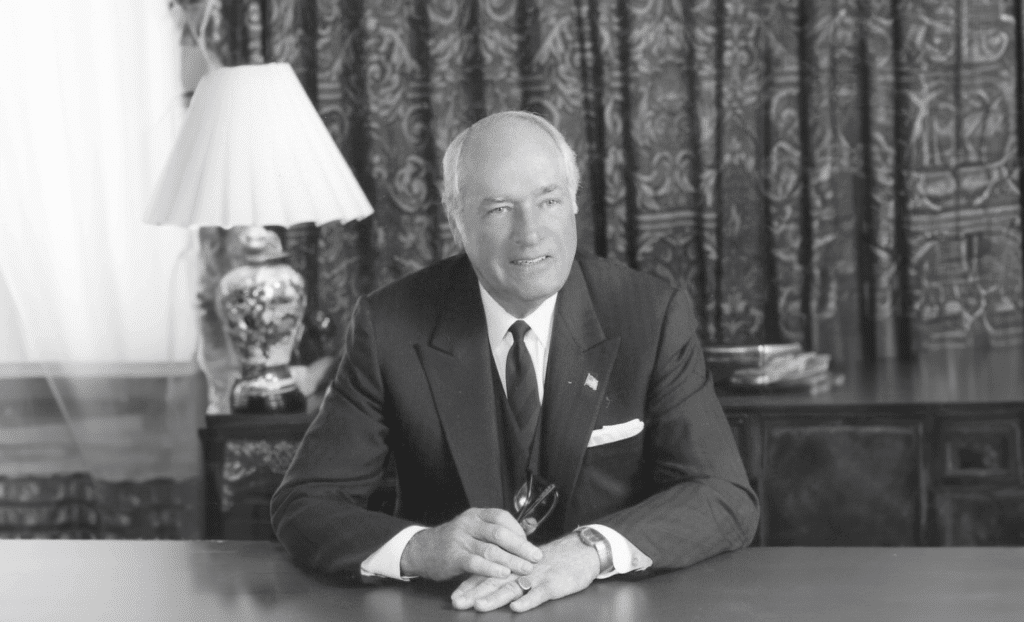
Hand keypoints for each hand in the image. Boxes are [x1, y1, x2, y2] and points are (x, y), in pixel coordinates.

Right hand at [399, 508, 542, 580]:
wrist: (423, 549)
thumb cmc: (455, 541)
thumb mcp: (474, 529)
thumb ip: (497, 530)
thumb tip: (529, 529)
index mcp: (476, 515)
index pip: (502, 517)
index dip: (518, 531)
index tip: (530, 544)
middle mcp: (469, 523)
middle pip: (499, 533)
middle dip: (520, 546)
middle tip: (536, 557)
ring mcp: (460, 539)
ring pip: (490, 549)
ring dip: (511, 560)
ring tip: (525, 568)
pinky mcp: (453, 556)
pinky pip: (475, 562)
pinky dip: (491, 568)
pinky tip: (503, 574)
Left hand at [451, 532, 601, 611]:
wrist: (581, 551)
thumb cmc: (555, 561)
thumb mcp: (530, 565)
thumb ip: (512, 572)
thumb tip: (489, 583)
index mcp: (514, 565)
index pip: (488, 575)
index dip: (470, 585)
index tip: (453, 596)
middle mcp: (521, 570)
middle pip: (494, 581)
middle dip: (474, 593)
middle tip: (458, 603)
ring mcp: (537, 577)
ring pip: (513, 587)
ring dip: (495, 597)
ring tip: (479, 606)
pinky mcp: (553, 585)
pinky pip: (539, 594)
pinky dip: (528, 601)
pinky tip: (516, 608)